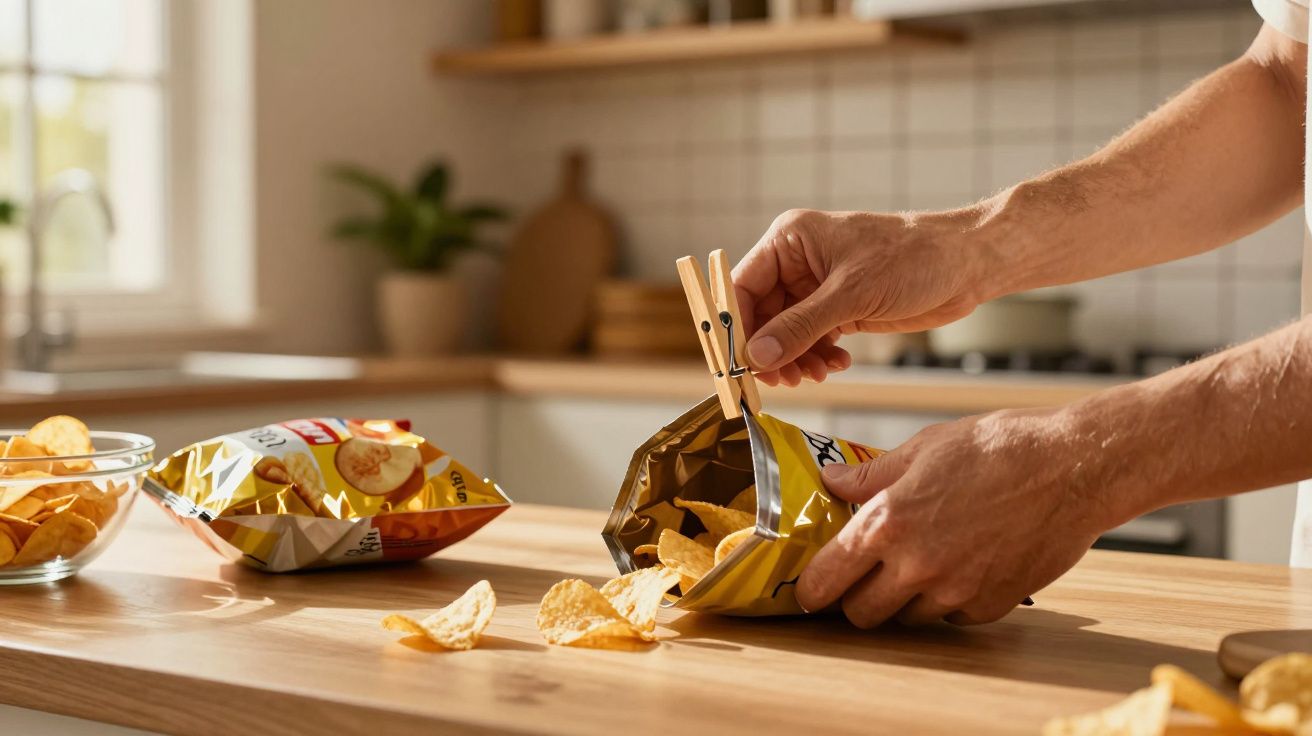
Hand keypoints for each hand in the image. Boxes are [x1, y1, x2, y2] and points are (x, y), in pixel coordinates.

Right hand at [732, 208, 991, 386]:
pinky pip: (811, 339)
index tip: (742, 365)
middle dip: (773, 351)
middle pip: (762, 316)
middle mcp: (797, 262)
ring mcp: (817, 287)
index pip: (743, 287)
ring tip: (817, 374)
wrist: (965, 265)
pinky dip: (818, 357)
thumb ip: (801, 326)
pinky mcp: (838, 308)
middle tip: (785, 380)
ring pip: (786, 333)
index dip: (739, 327)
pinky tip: (836, 364)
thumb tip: (758, 356)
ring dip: (797, 358)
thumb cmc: (913, 258)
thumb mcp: (851, 293)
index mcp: (790, 241)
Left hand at [796, 407, 1117, 626]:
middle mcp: (917, 566)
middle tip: (861, 577)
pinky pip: (952, 617)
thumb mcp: (925, 448)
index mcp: (889, 523)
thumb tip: (831, 481)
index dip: (811, 590)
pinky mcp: (991, 604)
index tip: (808, 590)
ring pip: (907, 618)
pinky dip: (947, 600)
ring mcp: (956, 591)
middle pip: (862, 613)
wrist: (1073, 468)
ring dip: (902, 599)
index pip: (828, 579)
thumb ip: (871, 475)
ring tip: (917, 563)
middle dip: (854, 599)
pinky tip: (958, 564)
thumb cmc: (999, 448)